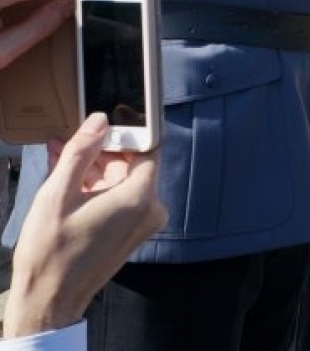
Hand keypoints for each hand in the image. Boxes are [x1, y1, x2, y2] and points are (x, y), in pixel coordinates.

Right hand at [2, 113, 166, 336]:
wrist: (48, 300)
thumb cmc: (50, 253)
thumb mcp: (57, 194)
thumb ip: (80, 152)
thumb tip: (99, 120)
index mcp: (139, 198)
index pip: (146, 147)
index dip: (124, 132)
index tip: (103, 122)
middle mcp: (150, 209)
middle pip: (131, 164)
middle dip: (99, 151)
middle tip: (69, 141)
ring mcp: (142, 223)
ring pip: (120, 181)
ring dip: (92, 169)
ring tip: (61, 156)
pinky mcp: (130, 232)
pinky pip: (118, 199)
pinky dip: (96, 188)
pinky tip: (69, 179)